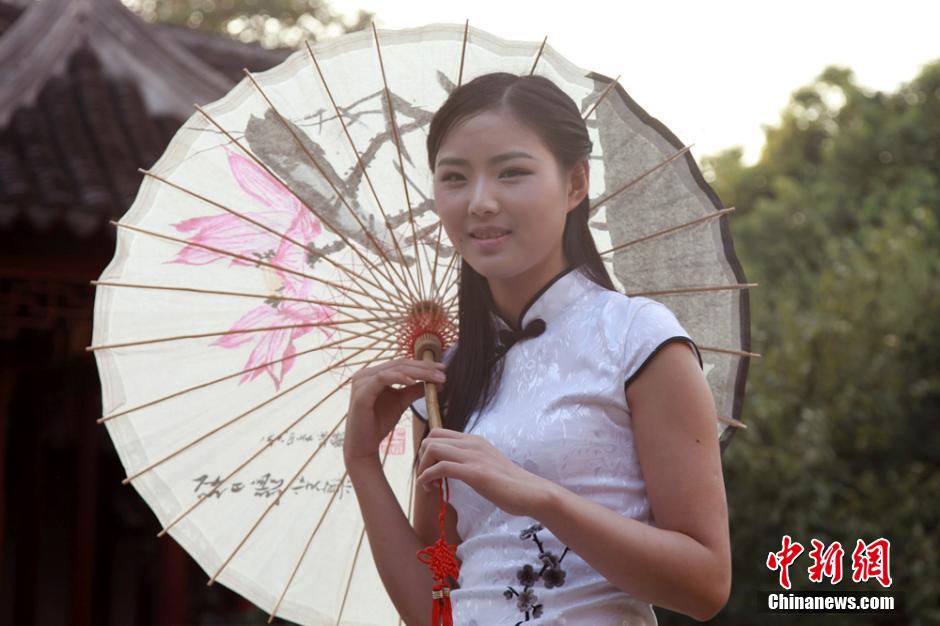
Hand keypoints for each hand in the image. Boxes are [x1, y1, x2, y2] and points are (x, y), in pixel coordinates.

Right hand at [343, 357, 446, 461]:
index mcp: (374, 373)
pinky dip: (399, 378)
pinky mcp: (361, 393)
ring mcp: (362, 382)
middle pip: (400, 364)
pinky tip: (413, 382)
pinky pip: (382, 379)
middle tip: (443, 372)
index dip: (423, 364)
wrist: (363, 445)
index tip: (442, 368)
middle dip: (424, 368)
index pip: (402, 363)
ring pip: (394, 369)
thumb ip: (415, 390)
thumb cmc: (379, 423)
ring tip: (434, 378)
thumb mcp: (401, 402)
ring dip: (417, 372)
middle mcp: (365, 374)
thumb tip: (437, 382)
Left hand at [415, 429, 551, 517]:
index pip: (439, 433)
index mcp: (474, 440)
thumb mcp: (486, 464)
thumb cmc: (510, 484)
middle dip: (422, 458)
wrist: (530, 492)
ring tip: (427, 484)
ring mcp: (472, 456)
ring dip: (423, 468)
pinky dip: (427, 477)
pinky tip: (430, 488)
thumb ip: (471, 461)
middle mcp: (471, 443)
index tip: (429, 467)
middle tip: (426, 476)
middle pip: (431, 438)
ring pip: (432, 449)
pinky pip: (440, 468)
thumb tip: (454, 467)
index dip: (428, 449)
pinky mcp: (473, 472)